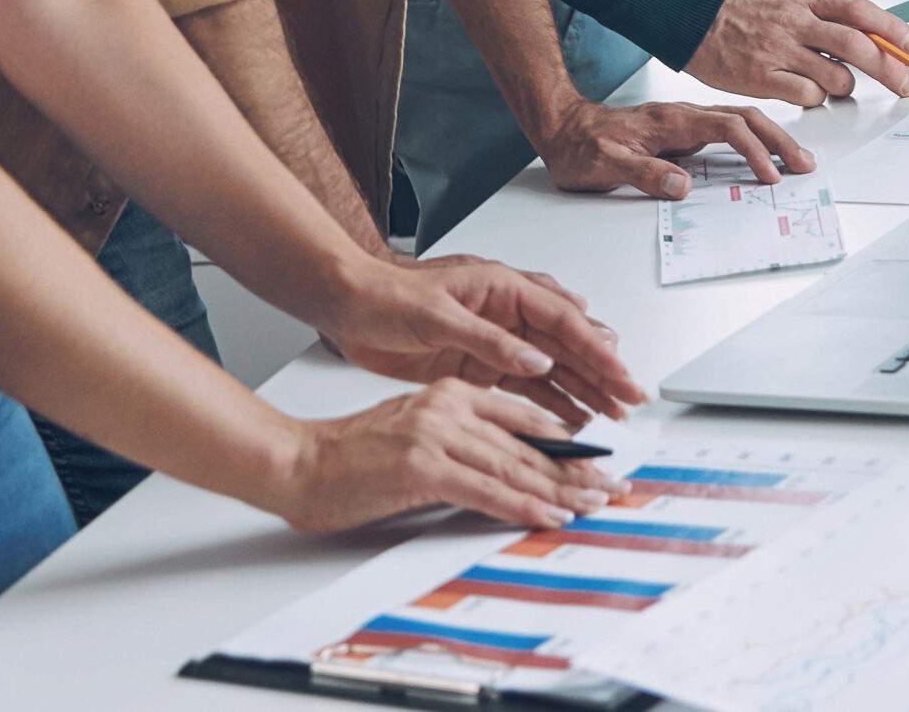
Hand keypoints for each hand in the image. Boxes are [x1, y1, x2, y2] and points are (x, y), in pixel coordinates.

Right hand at [266, 379, 617, 533]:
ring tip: (592, 503)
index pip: (524, 417)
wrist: (298, 463)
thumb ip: (462, 441)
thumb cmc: (349, 455)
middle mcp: (448, 407)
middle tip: (610, 485)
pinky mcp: (422, 467)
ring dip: (559, 489)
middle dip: (575, 468)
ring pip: (514, 464)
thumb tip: (506, 468)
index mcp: (450, 394)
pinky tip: (548, 514)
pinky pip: (487, 489)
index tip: (595, 461)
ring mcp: (436, 434)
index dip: (566, 441)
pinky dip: (523, 505)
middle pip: (527, 442)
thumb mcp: (416, 434)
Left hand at [321, 253, 645, 427]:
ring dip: (582, 390)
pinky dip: (549, 402)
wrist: (348, 305)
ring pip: (553, 368)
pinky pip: (525, 386)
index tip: (620, 373)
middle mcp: (509, 313)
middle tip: (630, 398)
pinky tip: (568, 419)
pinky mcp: (481, 364)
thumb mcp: (437, 315)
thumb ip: (490, 340)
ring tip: (609, 415)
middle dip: (602, 372)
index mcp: (505, 288)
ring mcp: (497, 340)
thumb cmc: (387, 296)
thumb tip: (538, 361)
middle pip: (568, 344)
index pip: (564, 320)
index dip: (597, 349)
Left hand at [540, 97, 812, 199]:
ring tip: (796, 161)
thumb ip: (644, 173)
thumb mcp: (604, 165)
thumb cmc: (580, 147)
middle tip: (804, 164)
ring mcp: (685, 124)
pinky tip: (764, 156)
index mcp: (670, 121)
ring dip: (771, 139)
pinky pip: (728, 132)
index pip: (725, 128)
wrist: (562, 128)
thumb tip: (683, 185)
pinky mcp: (684, 134)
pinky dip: (754, 142)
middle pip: (744, 119)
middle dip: (779, 140)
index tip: (770, 175)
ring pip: (740, 122)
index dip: (752, 150)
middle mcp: (683, 117)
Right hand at [686, 0, 908, 106]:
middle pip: (859, 46)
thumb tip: (869, 35)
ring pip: (836, 77)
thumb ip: (824, 15)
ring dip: (845, 87)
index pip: (861, 12)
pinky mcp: (762, 77)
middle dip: (890, 69)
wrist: (691, 16)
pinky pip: (807, 95)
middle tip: (905, 85)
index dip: (894, 30)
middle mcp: (796, 23)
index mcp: (806, 0)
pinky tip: (804, 91)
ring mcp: (779, 51)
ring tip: (833, 83)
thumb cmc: (742, 10)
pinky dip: (815, 98)